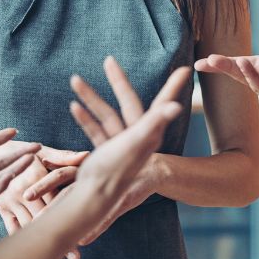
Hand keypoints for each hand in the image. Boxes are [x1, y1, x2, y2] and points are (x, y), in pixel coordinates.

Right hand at [0, 148, 87, 258]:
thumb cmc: (22, 151)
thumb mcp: (43, 151)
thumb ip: (64, 157)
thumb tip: (87, 156)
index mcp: (36, 176)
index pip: (57, 202)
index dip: (71, 220)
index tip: (83, 238)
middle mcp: (22, 190)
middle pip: (45, 219)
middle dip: (60, 239)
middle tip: (75, 258)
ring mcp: (10, 200)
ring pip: (29, 227)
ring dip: (41, 246)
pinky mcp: (1, 207)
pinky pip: (12, 228)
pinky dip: (23, 242)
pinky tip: (32, 256)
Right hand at [67, 57, 187, 236]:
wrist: (94, 198)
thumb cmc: (116, 169)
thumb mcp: (136, 142)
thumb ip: (154, 121)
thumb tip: (176, 105)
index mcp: (148, 131)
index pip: (163, 102)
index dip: (173, 86)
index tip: (186, 69)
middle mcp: (137, 136)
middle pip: (128, 101)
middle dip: (117, 80)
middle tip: (109, 60)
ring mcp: (120, 145)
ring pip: (106, 114)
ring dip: (90, 97)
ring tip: (74, 79)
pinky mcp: (106, 154)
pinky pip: (95, 131)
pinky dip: (85, 118)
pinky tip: (73, 107)